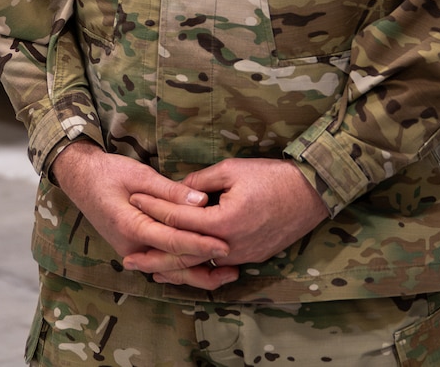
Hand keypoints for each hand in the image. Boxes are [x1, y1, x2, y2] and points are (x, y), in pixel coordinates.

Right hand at [52, 141, 229, 274]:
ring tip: (227, 274)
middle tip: (235, 266)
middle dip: (205, 267)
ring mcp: (132, 251)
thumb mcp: (139, 174)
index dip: (200, 243)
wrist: (80, 179)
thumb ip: (169, 191)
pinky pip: (163, 264)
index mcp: (131, 226)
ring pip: (169, 271)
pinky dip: (184, 269)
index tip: (225, 244)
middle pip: (173, 265)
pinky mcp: (136, 249)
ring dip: (198, 274)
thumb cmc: (108, 172)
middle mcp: (131, 246)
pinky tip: (204, 269)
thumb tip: (201, 201)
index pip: (173, 241)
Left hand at [128, 158, 328, 289]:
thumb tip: (177, 190)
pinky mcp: (253, 257)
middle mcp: (230, 245)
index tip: (133, 200)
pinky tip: (186, 267)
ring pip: (201, 267)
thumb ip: (200, 182)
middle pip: (184, 255)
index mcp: (222, 221)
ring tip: (150, 270)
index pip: (178, 217)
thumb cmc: (272, 176)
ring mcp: (243, 255)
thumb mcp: (232, 170)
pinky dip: (199, 267)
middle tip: (127, 259)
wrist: (312, 193)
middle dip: (155, 256)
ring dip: (175, 268)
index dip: (153, 207)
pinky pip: (219, 266)